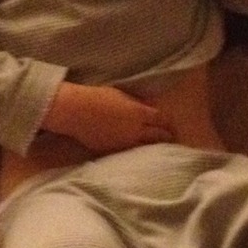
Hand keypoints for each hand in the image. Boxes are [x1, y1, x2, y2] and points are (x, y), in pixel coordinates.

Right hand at [43, 81, 174, 152]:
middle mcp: (136, 130)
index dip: (168, 123)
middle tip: (171, 139)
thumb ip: (137, 102)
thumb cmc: (97, 97)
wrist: (76, 111)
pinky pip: (130, 152)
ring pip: (147, 148)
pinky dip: (137, 152)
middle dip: (167, 137)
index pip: (162, 120)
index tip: (171, 125)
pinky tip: (140, 153)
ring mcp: (125, 142)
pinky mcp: (114, 151)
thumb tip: (149, 107)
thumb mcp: (121, 95)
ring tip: (160, 149)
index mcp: (139, 113)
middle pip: (159, 136)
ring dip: (154, 147)